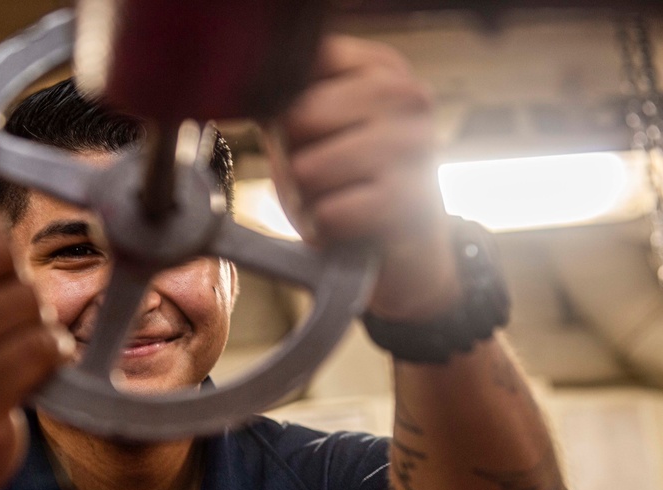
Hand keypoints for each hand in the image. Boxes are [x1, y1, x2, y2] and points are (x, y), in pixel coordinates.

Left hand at [265, 35, 461, 320]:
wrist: (405, 252)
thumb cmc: (352, 184)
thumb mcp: (316, 131)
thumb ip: (286, 101)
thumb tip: (249, 95)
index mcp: (384, 69)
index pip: (304, 64)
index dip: (286, 107)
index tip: (309, 133)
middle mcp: (408, 97)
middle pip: (299, 117)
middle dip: (296, 158)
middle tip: (325, 177)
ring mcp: (412, 147)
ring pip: (309, 169)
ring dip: (310, 198)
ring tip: (337, 201)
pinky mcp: (406, 201)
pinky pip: (328, 213)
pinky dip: (325, 228)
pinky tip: (348, 228)